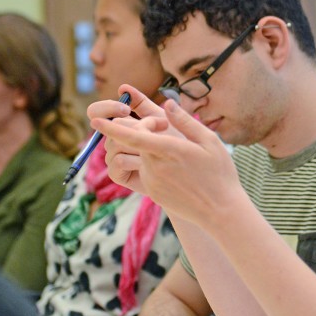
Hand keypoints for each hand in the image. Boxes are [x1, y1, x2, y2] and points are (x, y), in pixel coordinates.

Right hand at [87, 85, 169, 193]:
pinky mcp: (117, 174)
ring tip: (158, 149)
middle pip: (110, 126)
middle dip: (137, 125)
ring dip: (140, 144)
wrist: (187, 167)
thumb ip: (142, 103)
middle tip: (163, 127)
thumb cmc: (176, 141)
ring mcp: (113, 156)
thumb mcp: (161, 117)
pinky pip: (118, 162)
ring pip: (114, 143)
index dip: (107, 108)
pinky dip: (135, 161)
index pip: (96, 112)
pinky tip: (149, 164)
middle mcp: (113, 139)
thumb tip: (122, 88)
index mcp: (120, 124)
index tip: (126, 109)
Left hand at [90, 97, 244, 228]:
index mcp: (169, 150)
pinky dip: (152, 163)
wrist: (220, 211)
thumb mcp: (210, 142)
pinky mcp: (152, 192)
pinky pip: (143, 171)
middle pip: (129, 142)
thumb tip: (167, 103)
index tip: (94, 119)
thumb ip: (186, 122)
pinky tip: (175, 169)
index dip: (110, 127)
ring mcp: (152, 180)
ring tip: (168, 149)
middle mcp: (156, 165)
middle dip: (134, 130)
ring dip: (143, 148)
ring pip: (135, 156)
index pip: (132, 136)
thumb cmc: (220, 174)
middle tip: (159, 126)